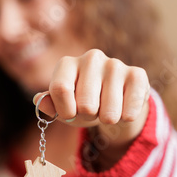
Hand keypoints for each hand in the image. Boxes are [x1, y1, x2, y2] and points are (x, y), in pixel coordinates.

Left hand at [34, 49, 149, 160]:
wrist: (114, 100)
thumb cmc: (81, 103)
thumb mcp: (62, 106)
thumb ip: (49, 104)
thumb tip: (39, 100)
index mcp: (67, 63)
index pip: (60, 89)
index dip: (65, 110)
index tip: (69, 114)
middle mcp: (91, 57)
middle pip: (85, 104)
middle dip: (88, 116)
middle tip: (92, 110)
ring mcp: (115, 64)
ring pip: (109, 112)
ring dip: (107, 119)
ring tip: (107, 108)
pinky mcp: (137, 75)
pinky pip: (130, 111)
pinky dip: (125, 118)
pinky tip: (123, 108)